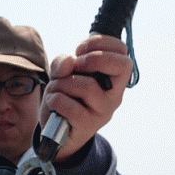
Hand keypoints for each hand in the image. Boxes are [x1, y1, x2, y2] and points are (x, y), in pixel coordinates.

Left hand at [40, 35, 132, 160]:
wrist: (56, 132)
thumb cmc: (64, 99)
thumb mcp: (62, 75)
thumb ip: (62, 63)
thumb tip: (68, 61)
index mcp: (113, 79)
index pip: (123, 51)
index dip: (101, 42)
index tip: (80, 50)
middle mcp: (114, 96)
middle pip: (119, 65)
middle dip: (91, 59)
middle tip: (74, 66)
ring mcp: (103, 112)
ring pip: (88, 86)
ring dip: (63, 83)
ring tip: (55, 89)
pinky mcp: (88, 126)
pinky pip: (71, 108)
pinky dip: (55, 100)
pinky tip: (52, 102)